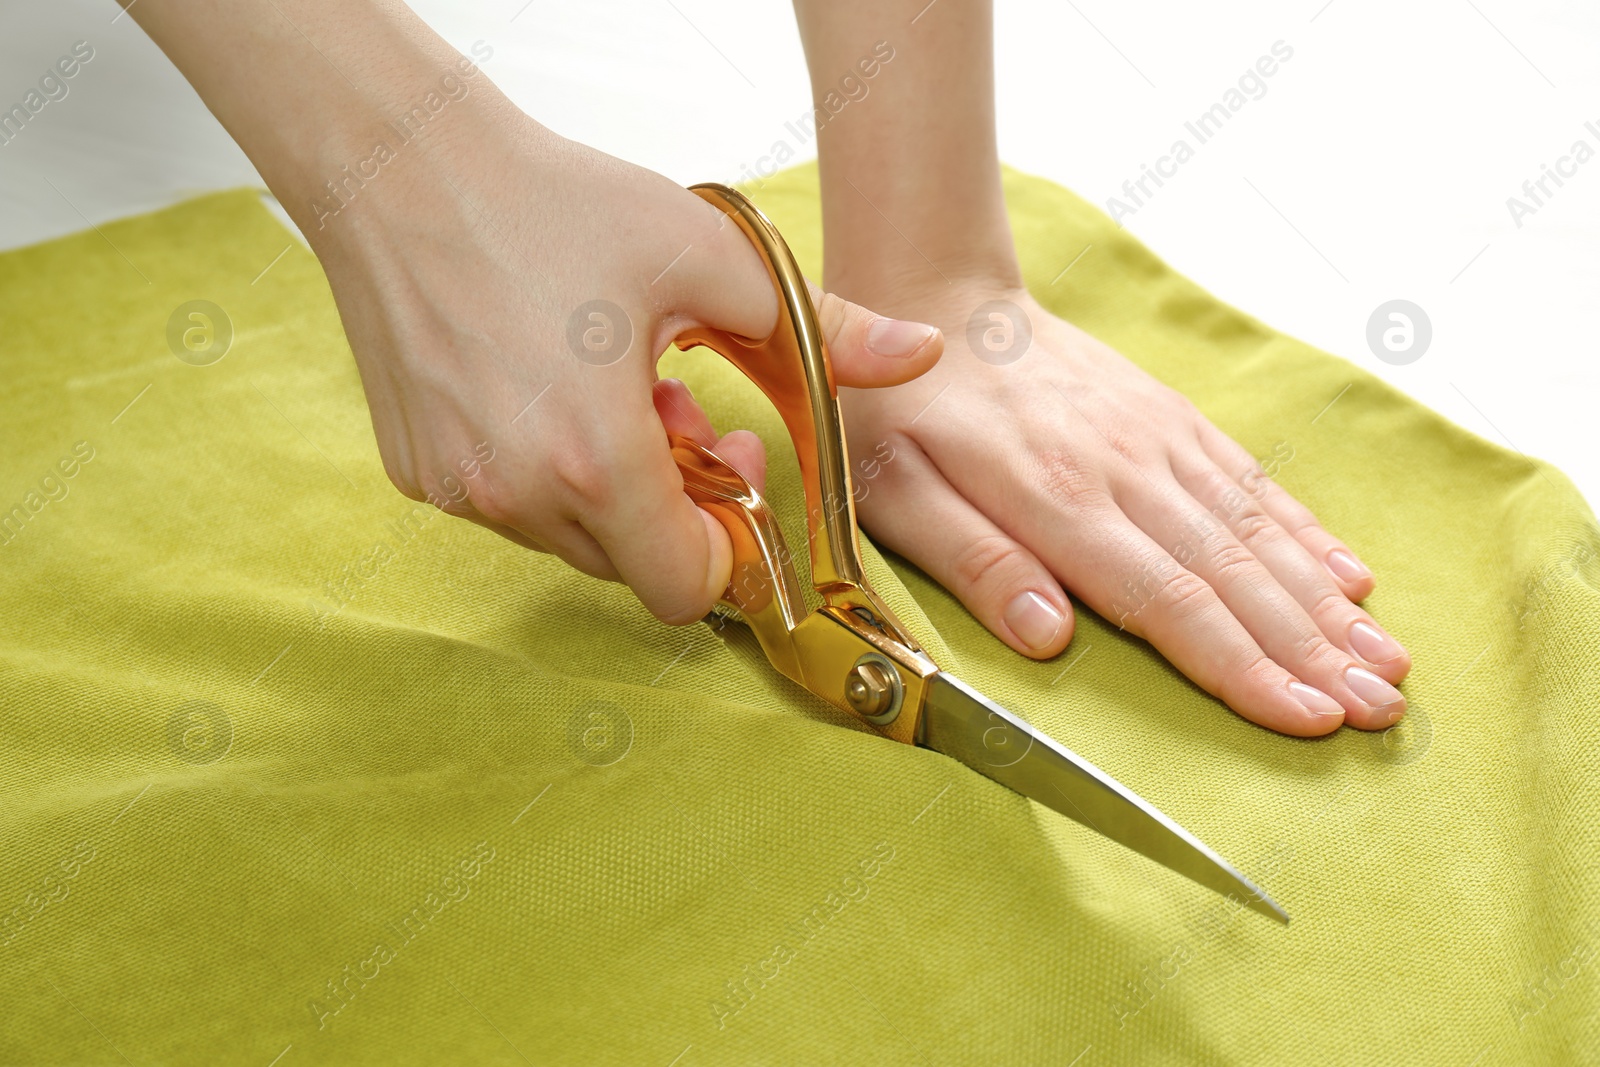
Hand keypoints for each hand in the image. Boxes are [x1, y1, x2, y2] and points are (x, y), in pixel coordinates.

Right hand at [311, 108, 940, 624]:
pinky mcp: (418, 472)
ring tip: (615, 388)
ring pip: (574, 540)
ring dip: (616, 489)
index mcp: (598, 459)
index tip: (733, 462)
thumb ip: (826, 330)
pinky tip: (552, 388)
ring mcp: (459, 490)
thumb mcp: (713, 258)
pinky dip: (548, 472)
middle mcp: (516, 495)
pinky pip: (511, 506)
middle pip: (636, 566)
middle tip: (681, 410)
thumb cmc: (554, 204)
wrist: (401, 167)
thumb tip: (926, 353)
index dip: (730, 544)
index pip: (686, 590)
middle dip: (679, 506)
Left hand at [839, 284, 1409, 736]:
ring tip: (1388, 660)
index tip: (1306, 718)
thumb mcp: (895, 491)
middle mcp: (1125, 467)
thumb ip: (973, 561)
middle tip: (1380, 711)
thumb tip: (1049, 637)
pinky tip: (1351, 575)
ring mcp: (1156, 436)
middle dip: (1313, 649)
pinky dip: (1306, 532)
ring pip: (1258, 530)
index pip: (1168, 599)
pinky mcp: (1169, 416)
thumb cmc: (899, 410)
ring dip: (1328, 601)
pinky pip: (1250, 480)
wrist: (938, 295)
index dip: (1241, 666)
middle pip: (1235, 573)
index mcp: (1056, 498)